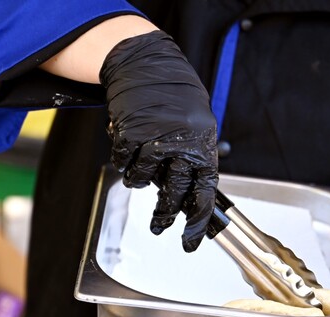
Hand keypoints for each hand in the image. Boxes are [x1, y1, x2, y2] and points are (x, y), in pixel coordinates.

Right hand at [100, 31, 217, 251]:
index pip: (204, 191)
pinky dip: (124, 159)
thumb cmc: (172, 96)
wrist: (145, 63)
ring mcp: (155, 138)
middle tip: (158, 226)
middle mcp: (182, 143)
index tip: (190, 240)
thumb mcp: (194, 125)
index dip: (197, 220)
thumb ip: (192, 159)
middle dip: (164, 214)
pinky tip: (129, 144)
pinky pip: (124, 162)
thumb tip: (186, 198)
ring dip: (139, 177)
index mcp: (202, 143)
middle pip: (173, 193)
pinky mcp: (131, 133)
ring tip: (140, 162)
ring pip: (143, 180)